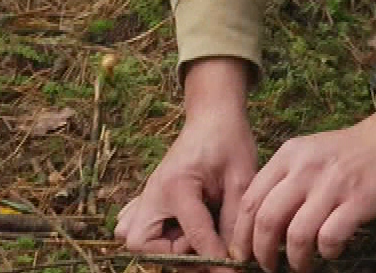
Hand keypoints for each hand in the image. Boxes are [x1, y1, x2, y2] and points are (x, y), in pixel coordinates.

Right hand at [114, 104, 256, 263]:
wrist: (212, 117)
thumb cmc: (229, 142)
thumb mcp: (241, 179)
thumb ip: (234, 220)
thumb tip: (234, 259)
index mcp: (177, 185)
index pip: (193, 237)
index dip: (214, 259)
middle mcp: (154, 193)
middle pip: (143, 244)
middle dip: (177, 254)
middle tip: (208, 245)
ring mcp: (148, 195)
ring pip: (138, 240)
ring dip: (166, 248)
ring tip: (196, 237)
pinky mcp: (150, 197)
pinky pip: (134, 227)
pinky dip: (154, 237)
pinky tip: (176, 232)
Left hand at [229, 112, 375, 271]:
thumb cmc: (352, 151)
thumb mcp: (310, 153)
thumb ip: (286, 179)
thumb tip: (262, 220)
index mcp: (288, 156)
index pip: (250, 200)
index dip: (241, 233)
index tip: (242, 254)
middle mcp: (305, 169)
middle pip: (266, 220)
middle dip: (261, 252)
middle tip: (267, 267)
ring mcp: (332, 185)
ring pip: (296, 235)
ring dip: (295, 260)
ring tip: (301, 266)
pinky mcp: (358, 201)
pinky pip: (330, 238)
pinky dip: (327, 252)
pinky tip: (331, 252)